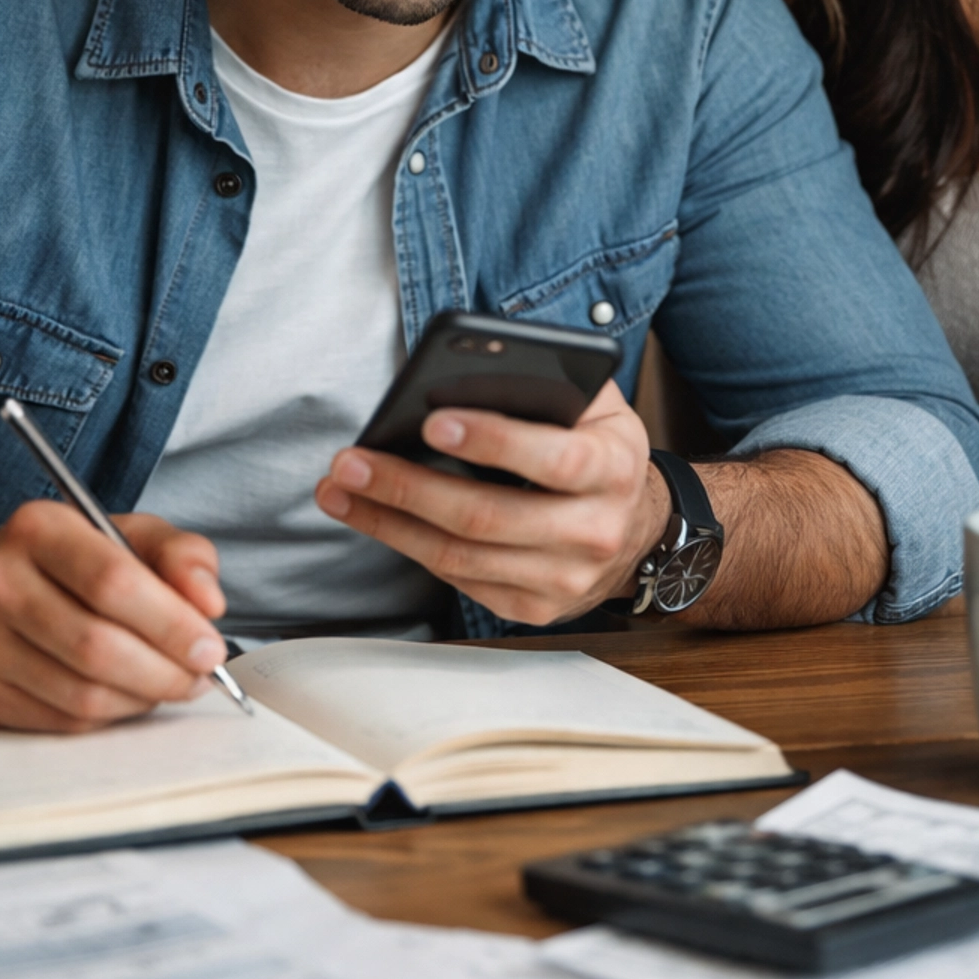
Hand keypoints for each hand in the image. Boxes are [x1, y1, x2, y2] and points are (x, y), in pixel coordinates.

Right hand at [0, 504, 229, 731]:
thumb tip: (209, 604)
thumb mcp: (135, 535)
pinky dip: (110, 715)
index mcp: (39, 528)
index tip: (210, 647)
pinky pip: (62, 720)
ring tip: (168, 683)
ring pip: (81, 693)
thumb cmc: (80, 562)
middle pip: (96, 646)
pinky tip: (127, 693)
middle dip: (164, 671)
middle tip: (199, 677)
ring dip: (141, 698)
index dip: (171, 623)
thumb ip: (183, 556)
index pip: (112, 582)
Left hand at [315, 380, 672, 625]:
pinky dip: (409, 546)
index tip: (432, 420)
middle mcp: (593, 530)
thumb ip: (547, 382)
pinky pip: (459, 579)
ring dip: (389, 522)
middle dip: (408, 487)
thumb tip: (466, 371)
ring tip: (341, 488)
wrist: (637, 529)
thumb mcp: (594, 405)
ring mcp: (564, 578)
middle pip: (487, 516)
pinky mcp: (534, 608)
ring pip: (460, 556)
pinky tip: (375, 518)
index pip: (553, 459)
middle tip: (353, 461)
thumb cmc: (599, 450)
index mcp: (613, 468)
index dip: (492, 441)